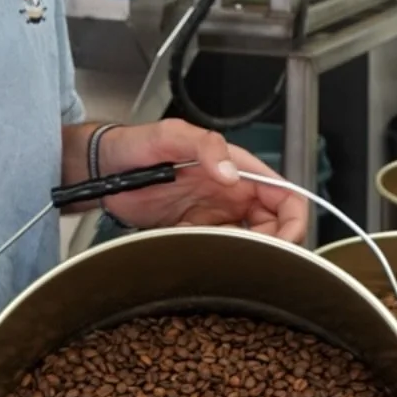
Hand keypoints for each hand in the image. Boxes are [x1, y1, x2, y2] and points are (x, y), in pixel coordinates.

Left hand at [94, 119, 307, 243]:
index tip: (282, 243)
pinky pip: (221, 252)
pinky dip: (221, 261)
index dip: (293, 221)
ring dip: (247, 257)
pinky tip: (203, 260)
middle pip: (275, 226)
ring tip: (226, 261)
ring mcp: (216, 215)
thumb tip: (232, 173)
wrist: (103, 170)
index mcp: (237, 167)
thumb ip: (204, 145)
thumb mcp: (169, 135)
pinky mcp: (197, 232)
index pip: (285, 196)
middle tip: (252, 261)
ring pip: (250, 243)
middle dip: (273, 247)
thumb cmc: (136, 146)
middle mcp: (233, 193)